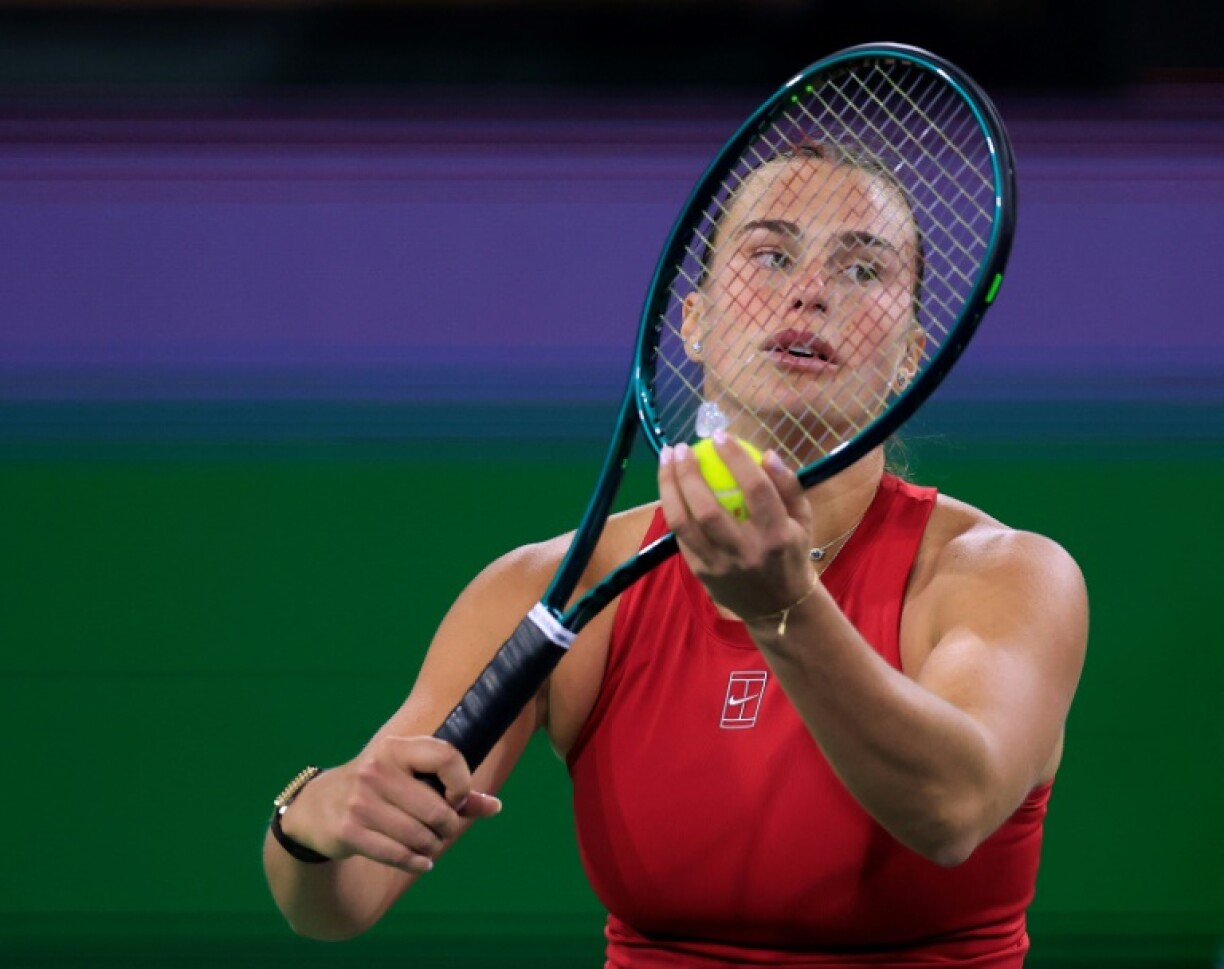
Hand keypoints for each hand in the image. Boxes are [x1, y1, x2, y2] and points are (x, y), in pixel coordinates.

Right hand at [279, 736, 501, 873]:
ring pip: (419, 836)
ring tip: (430, 846)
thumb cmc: (379, 789)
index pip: (447, 756)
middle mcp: (376, 770)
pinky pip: (398, 854)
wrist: (317, 807)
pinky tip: (421, 861)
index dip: (462, 782)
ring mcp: (360, 802)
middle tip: (443, 830)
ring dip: (432, 847)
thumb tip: (495, 807)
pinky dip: (417, 862)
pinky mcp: (349, 831)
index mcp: (396, 747)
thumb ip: (454, 790)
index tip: (456, 798)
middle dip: (448, 827)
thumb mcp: (411, 778)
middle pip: (436, 809)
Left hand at [658, 432, 814, 620]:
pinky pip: (680, 536)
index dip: (735, 459)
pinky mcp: (701, 574)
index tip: (720, 436)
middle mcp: (747, 552)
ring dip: (669, 488)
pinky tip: (670, 487)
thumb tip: (768, 453)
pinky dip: (672, 508)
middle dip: (689, 473)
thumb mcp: (802, 520)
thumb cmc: (790, 552)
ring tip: (667, 460)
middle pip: (708, 509)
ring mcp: (720, 566)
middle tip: (681, 447)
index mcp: (777, 535)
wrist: (780, 607)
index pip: (755, 490)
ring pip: (684, 524)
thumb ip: (788, 485)